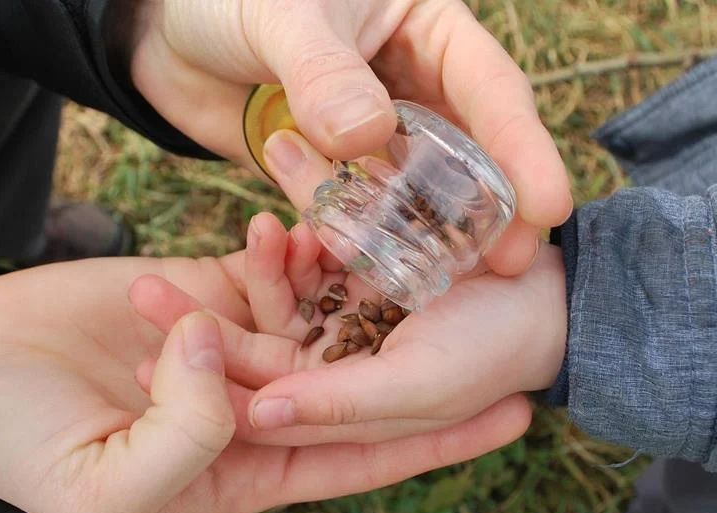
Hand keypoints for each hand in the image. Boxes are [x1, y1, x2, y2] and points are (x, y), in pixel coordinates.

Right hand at [0, 255, 530, 512]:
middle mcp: (249, 407)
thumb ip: (181, 437)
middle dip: (422, 354)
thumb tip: (228, 360)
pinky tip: (300, 223)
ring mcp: (228, 347)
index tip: (511, 416)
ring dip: (352, 284)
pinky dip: (285, 251)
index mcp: (242, 466)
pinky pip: (263, 274)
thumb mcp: (101, 483)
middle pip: (356, 383)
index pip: (360, 458)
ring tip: (396, 246)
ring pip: (314, 317)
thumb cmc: (18, 446)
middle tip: (501, 315)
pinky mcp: (202, 295)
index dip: (435, 443)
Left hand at [130, 0, 571, 274]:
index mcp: (428, 28)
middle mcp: (414, 85)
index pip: (490, 89)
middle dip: (492, 208)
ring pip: (418, 190)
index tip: (550, 204)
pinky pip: (361, 209)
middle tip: (510, 267)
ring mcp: (376, 133)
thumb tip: (369, 137)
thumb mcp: (279, 16)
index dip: (523, 148)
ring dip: (431, 233)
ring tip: (453, 282)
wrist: (166, 35)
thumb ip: (322, 72)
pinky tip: (371, 265)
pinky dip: (364, 234)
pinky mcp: (337, 170)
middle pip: (470, 152)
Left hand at [131, 211, 561, 446]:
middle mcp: (331, 367)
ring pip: (274, 297)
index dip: (205, 384)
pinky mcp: (356, 271)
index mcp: (339, 411)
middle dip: (198, 324)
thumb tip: (258, 411)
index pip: (260, 404)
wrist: (548, 296)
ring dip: (236, 272)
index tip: (149, 354)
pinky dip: (286, 237)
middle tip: (140, 289)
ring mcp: (341, 316)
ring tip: (183, 246)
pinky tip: (256, 216)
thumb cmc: (492, 353)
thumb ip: (341, 405)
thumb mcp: (418, 385)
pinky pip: (309, 255)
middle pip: (252, 349)